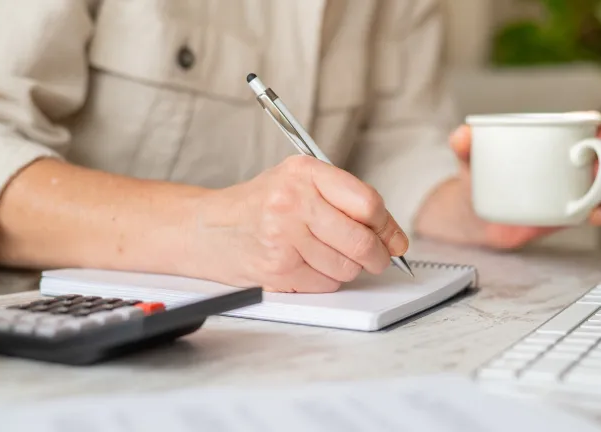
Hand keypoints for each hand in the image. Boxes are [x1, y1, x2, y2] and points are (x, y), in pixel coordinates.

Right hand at [185, 155, 407, 292]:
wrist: (205, 229)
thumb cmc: (258, 205)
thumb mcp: (297, 181)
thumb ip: (343, 198)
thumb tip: (392, 235)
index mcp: (304, 172)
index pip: (367, 203)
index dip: (388, 226)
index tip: (395, 239)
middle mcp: (293, 201)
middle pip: (362, 241)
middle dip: (378, 256)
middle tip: (379, 259)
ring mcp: (283, 237)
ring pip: (346, 267)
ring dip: (347, 268)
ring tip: (327, 256)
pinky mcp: (277, 269)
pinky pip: (325, 284)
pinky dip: (325, 280)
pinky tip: (307, 266)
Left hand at [414, 117, 600, 248]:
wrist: (475, 215)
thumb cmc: (478, 176)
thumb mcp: (469, 159)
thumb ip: (463, 145)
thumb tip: (463, 133)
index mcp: (552, 141)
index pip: (585, 128)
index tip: (600, 133)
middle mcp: (569, 163)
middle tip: (599, 166)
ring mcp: (573, 189)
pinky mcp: (570, 214)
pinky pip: (595, 212)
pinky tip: (596, 212)